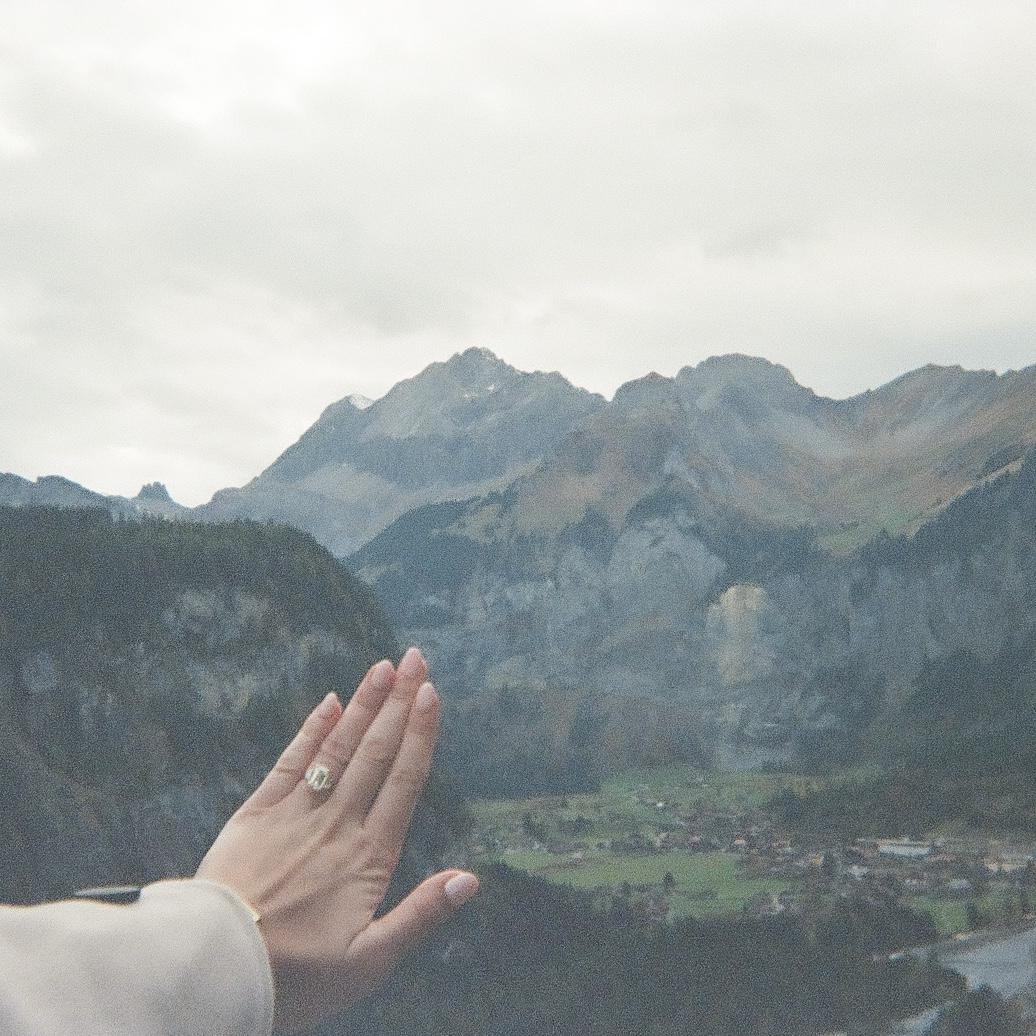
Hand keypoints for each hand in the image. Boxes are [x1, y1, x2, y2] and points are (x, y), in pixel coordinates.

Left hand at [195, 648, 478, 1033]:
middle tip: (416, 658)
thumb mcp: (369, 962)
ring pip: (338, 747)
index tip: (431, 692)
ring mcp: (296, 814)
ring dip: (364, 705)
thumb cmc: (298, 976)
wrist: (216, 969)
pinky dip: (310, 729)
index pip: (403, 780)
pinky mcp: (256, 814)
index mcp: (369, 856)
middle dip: (399, 701)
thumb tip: (470, 879)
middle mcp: (337, 823)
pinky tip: (329, 701)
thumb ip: (420, 915)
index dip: (420, 733)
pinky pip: (289, 763)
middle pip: (376, 752)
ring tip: (384, 666)